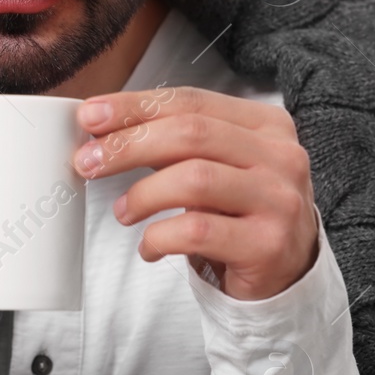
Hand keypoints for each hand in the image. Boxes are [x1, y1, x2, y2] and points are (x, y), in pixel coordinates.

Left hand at [72, 85, 318, 300]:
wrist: (287, 272)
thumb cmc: (240, 212)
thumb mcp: (217, 166)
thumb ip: (174, 143)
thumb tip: (103, 127)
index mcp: (266, 124)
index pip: (192, 102)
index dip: (135, 106)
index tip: (90, 117)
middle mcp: (281, 156)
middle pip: (190, 134)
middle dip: (128, 145)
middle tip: (88, 162)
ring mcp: (279, 200)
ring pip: (193, 180)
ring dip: (143, 195)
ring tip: (123, 211)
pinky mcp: (267, 244)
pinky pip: (197, 231)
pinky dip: (159, 237)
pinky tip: (149, 247)